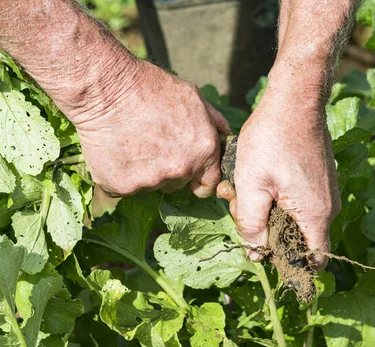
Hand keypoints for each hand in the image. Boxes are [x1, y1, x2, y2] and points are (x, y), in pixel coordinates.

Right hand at [67, 60, 228, 196]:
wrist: (106, 88)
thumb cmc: (150, 87)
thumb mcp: (192, 97)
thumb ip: (213, 121)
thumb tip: (225, 135)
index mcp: (203, 152)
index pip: (208, 185)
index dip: (197, 180)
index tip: (187, 174)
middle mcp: (181, 170)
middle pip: (177, 184)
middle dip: (167, 171)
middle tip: (150, 144)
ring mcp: (152, 181)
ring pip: (150, 186)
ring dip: (142, 173)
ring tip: (130, 143)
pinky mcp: (123, 186)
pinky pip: (123, 189)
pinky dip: (118, 176)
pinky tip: (113, 151)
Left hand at [217, 87, 340, 269]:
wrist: (295, 100)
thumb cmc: (272, 140)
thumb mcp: (252, 185)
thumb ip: (252, 225)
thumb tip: (256, 254)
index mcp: (315, 215)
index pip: (314, 260)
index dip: (289, 264)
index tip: (264, 250)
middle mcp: (327, 207)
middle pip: (298, 239)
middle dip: (266, 230)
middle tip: (239, 207)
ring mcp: (325, 192)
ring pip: (294, 218)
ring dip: (267, 210)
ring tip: (242, 189)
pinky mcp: (320, 179)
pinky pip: (298, 201)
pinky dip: (276, 197)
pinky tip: (256, 179)